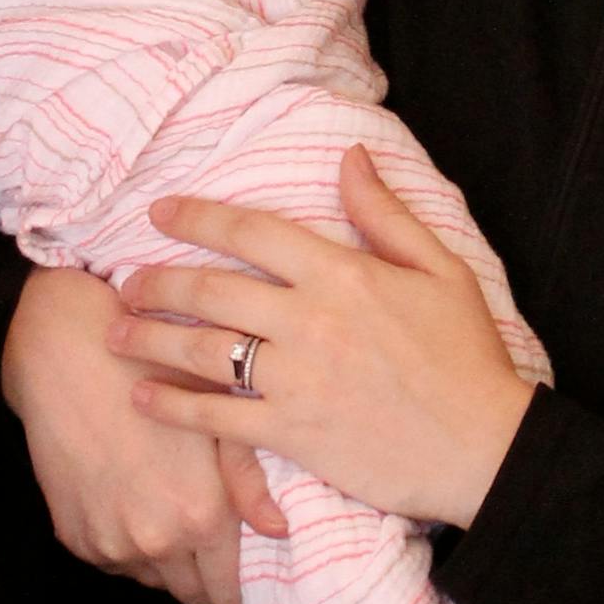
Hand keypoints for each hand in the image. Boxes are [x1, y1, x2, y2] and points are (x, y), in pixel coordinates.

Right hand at [3, 266, 285, 603]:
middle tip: (209, 544)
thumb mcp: (213, 412)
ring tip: (167, 507)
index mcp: (200, 514)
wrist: (67, 354)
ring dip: (165, 559)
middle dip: (205, 574)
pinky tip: (131, 498)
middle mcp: (155, 540)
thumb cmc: (151, 371)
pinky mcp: (74, 536)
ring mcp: (110, 542)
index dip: (240, 593)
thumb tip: (277, 528)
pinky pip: (113, 559)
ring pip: (152, 577)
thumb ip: (248, 479)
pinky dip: (126, 543)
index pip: (229, 592)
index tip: (244, 585)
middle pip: (192, 593)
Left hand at [107, 145, 532, 528]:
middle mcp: (310, 320)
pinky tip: (141, 399)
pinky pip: (219, 418)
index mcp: (341, 273)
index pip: (251, 232)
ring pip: (203, 350)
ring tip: (115, 335)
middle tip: (126, 281)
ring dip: (150, 340)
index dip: (198, 217)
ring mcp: (298, 380)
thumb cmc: (467, 357)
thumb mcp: (440, 269)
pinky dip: (174, 408)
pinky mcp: (295, 434)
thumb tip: (350, 154)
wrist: (488, 449)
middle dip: (159, 282)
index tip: (160, 212)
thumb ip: (384, 212)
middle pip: (212, 289)